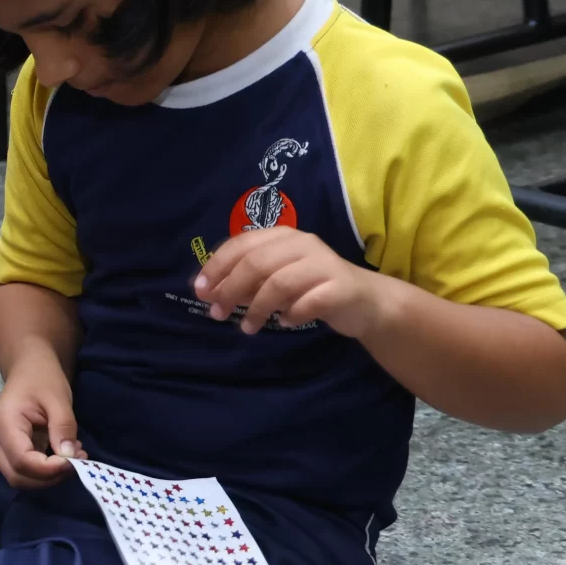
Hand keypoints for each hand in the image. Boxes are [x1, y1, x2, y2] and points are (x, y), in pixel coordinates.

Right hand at [0, 364, 78, 489]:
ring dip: (48, 477)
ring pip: (20, 479)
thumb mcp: (58, 398)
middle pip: (17, 476)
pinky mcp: (7, 452)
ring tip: (72, 458)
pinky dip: (45, 472)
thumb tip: (69, 457)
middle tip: (76, 463)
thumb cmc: (42, 378)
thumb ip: (63, 426)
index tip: (75, 461)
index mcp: (4, 424)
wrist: (29, 369)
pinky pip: (24, 471)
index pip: (22, 460)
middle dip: (49, 477)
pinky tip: (63, 457)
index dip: (49, 469)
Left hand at [191, 227, 394, 337]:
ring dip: (257, 308)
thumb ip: (245, 281)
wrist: (365, 301)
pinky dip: (292, 315)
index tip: (200, 290)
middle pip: (256, 263)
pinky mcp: (341, 288)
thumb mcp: (275, 280)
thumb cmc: (312, 288)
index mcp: (283, 236)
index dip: (216, 267)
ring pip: (279, 283)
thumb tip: (208, 291)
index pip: (241, 244)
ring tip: (248, 327)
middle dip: (231, 289)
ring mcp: (324, 264)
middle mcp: (303, 244)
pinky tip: (286, 322)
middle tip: (217, 313)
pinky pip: (308, 303)